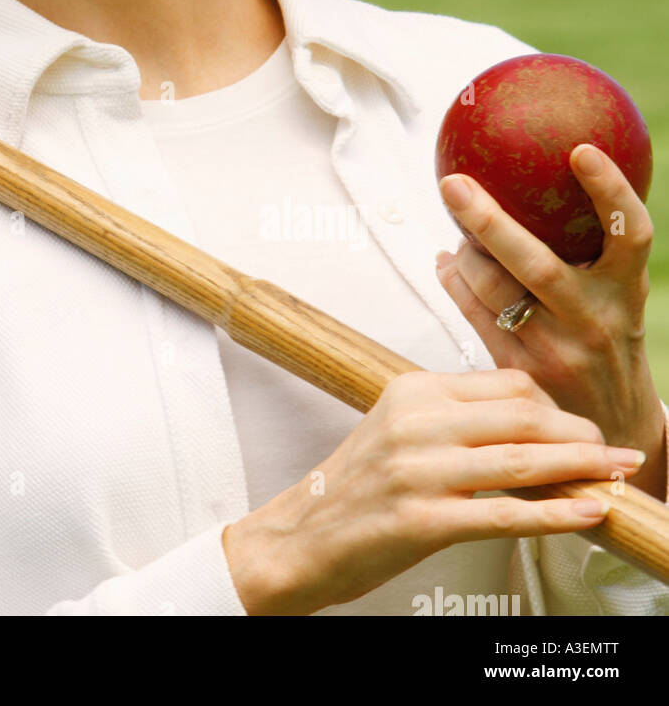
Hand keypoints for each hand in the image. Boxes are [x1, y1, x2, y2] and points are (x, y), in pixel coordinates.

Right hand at [223, 368, 641, 614]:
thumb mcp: (397, 429)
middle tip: (613, 451)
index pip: (506, 385)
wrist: (303, 535)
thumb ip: (452, 418)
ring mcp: (418, 471)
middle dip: (580, 434)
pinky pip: (506, 513)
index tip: (577, 427)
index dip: (555, 406)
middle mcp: (415, 422)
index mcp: (410, 391)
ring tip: (616, 473)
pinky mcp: (423, 520)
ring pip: (523, 461)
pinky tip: (587, 512)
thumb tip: (528, 425)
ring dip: (582, 468)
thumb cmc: (357, 487)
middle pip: (523, 416)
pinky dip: (557, 514)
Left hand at [436, 143, 665, 499]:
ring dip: (463, 253)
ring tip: (457, 231)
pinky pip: (474, 315)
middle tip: (453, 183)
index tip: (580, 148)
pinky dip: (453, 281)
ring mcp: (556, 350)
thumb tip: (551, 165)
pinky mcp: (521, 373)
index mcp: (625, 291)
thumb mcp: (617, 295)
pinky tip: (444, 264)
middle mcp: (595, 319)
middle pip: (536, 263)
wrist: (615, 432)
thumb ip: (594, 247)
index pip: (630, 234)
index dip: (610, 191)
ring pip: (493, 289)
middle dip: (489, 221)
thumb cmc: (608, 339)